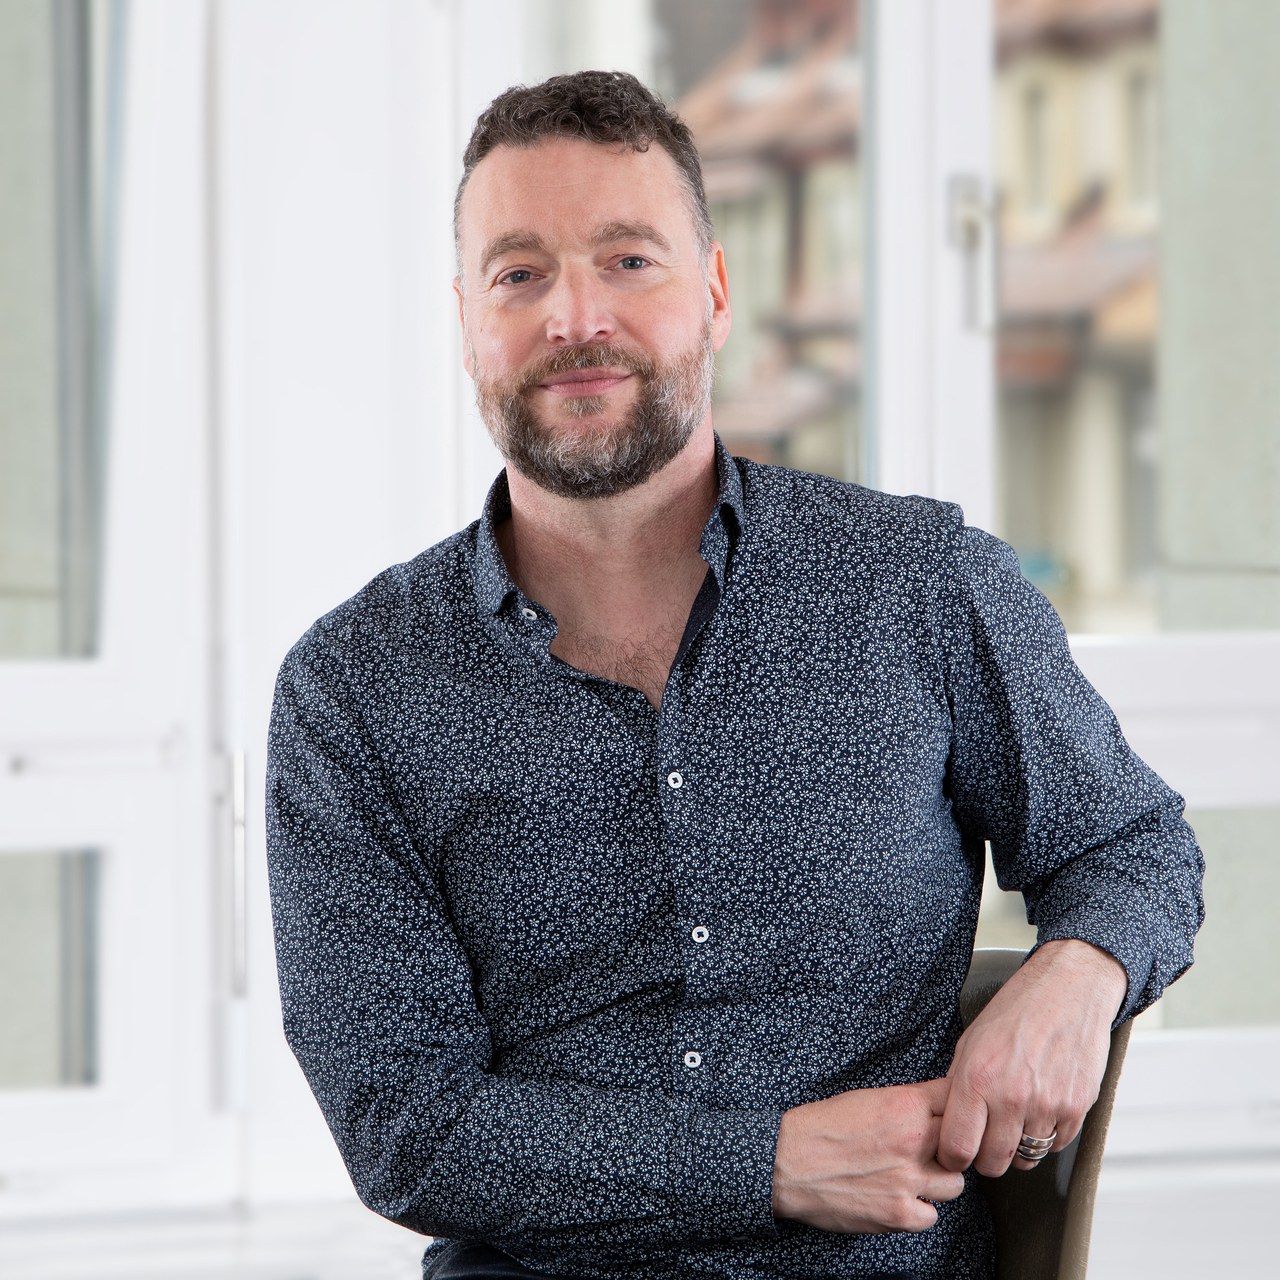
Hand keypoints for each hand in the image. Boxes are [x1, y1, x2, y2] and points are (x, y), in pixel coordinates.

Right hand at [771, 1077, 965, 1232]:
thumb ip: (905, 1103)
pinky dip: (919, 1210)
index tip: (949, 1115)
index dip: (954, 1109)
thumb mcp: (865, 1098)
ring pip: (956, 1184)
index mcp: (905, 1105)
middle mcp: (914, 1141)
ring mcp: (909, 1180)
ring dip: (939, 1180)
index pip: (957, 1100)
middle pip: (964, 1144)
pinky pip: (932, 1216)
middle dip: (950, 1146)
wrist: (788, 1162)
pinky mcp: (900, 1214)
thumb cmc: (821, 1127)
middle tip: (932, 1149)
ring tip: (914, 1177)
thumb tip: (933, 1106)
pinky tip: (899, 1198)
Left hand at [939, 939, 1127, 1176]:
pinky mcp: (1076, 1108)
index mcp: (977, 1078)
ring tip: (1013, 1121)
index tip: (955, 1153)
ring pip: (1026, 1159)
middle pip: (993, 1163)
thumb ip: (957, 1083)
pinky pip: (1056, 1145)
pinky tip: (1039, 1110)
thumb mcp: (971, 1039)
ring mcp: (1047, 1105)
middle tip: (984, 1141)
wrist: (1069, 990)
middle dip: (985, 1158)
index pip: (958, 1147)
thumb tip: (947, 1119)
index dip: (953, 1157)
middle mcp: (1011, 1096)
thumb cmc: (1017, 1009)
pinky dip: (1046, 1136)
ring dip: (1017, 1148)